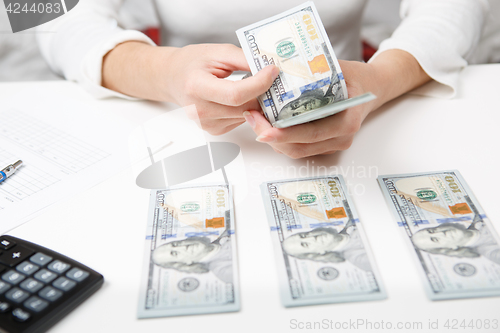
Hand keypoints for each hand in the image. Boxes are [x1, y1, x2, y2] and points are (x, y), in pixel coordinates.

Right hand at [103, 42, 278, 134]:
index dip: (259, 84)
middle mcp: (200, 110)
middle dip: (263, 93)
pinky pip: (241, 121)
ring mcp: (207, 123)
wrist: (173, 78)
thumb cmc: (192, 63)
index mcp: (197, 87)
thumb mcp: (217, 52)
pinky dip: (247, 109)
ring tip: (253, 85)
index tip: (272, 71)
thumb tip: (269, 67)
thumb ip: (243, 59)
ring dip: (256, 101)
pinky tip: (241, 97)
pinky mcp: (214, 130)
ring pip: (246, 116)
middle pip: (244, 108)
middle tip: (271, 78)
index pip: (235, 94)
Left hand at [242, 49, 430, 157]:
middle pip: (299, 147)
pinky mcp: (326, 145)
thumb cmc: (355, 77)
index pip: (310, 134)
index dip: (283, 134)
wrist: (373, 87)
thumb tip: (279, 70)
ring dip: (274, 139)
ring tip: (256, 120)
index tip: (262, 129)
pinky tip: (269, 124)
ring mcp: (334, 144)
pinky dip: (283, 139)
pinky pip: (300, 147)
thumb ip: (312, 73)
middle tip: (252, 119)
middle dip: (271, 137)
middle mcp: (341, 138)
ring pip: (296, 151)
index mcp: (346, 121)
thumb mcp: (337, 69)